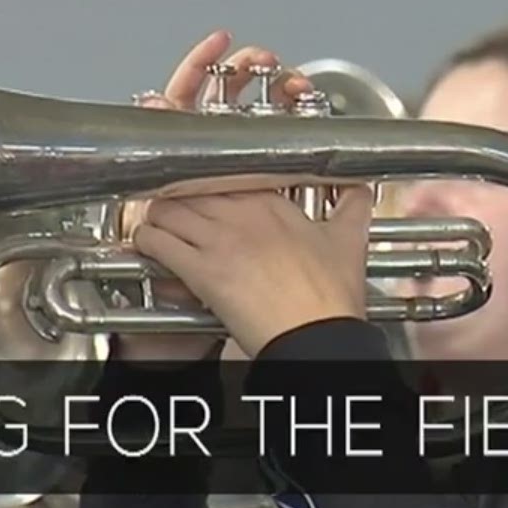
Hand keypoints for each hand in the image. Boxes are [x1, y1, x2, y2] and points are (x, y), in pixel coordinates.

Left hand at [132, 188, 372, 358]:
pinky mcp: (202, 270)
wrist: (317, 335)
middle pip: (190, 187)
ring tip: (156, 223)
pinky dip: (146, 241)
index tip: (205, 186)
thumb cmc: (330, 297)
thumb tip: (361, 191)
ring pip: (168, 209)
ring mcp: (220, 240)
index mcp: (273, 203)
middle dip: (176, 195)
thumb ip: (353, 207)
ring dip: (157, 215)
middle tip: (172, 204)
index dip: (209, 179)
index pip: (226, 173)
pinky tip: (148, 245)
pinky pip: (158, 243)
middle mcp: (242, 213)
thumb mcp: (350, 241)